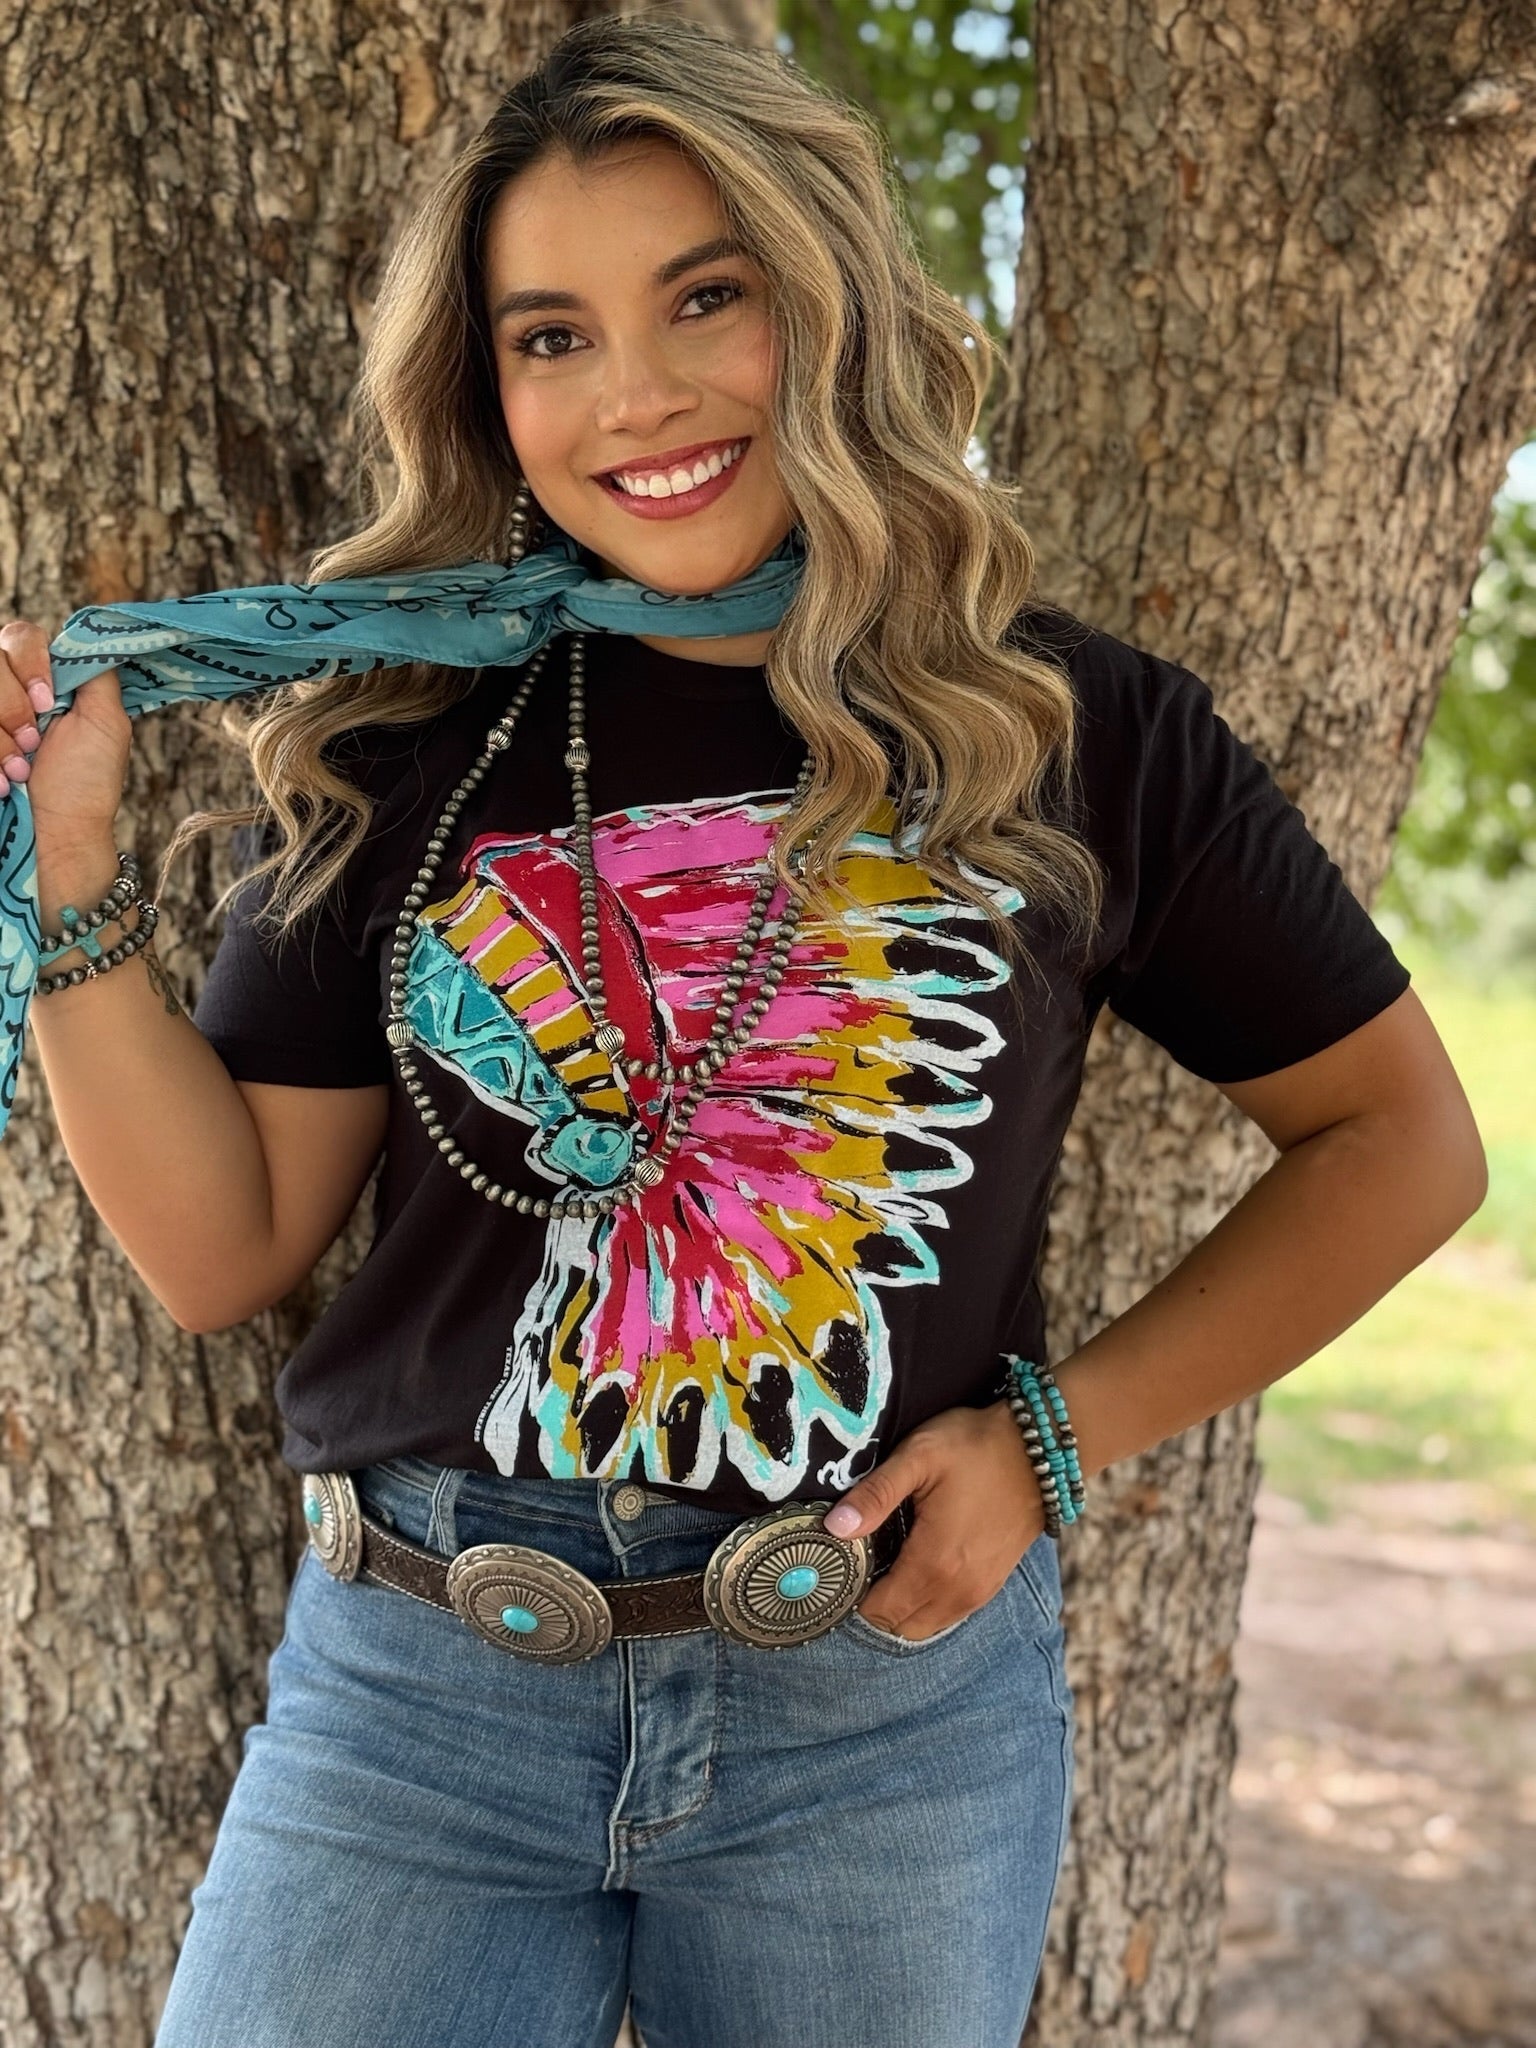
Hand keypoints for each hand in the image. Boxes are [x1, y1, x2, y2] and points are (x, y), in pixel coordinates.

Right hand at [0, 619, 132, 838]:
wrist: (61, 828)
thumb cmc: (87, 779)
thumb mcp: (106, 719)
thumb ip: (96, 671)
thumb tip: (92, 634)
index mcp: (44, 675)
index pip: (21, 635)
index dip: (31, 664)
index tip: (46, 700)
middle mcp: (9, 685)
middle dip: (12, 705)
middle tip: (34, 741)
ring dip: (0, 734)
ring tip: (21, 765)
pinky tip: (4, 777)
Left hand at [821, 1402, 1043, 1640]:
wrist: (1039, 1450)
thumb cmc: (975, 1448)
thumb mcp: (918, 1457)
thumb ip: (874, 1495)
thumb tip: (833, 1527)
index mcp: (934, 1564)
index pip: (879, 1611)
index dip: (852, 1595)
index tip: (840, 1567)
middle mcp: (957, 1591)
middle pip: (899, 1626)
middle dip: (874, 1604)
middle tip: (861, 1564)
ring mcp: (979, 1592)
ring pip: (925, 1625)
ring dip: (901, 1606)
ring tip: (887, 1563)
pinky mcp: (992, 1584)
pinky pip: (948, 1614)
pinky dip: (926, 1603)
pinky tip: (918, 1566)